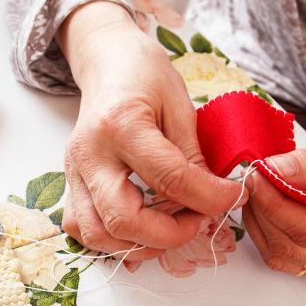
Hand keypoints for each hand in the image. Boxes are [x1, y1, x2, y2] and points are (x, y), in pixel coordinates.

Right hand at [57, 1, 245, 259]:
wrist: (106, 61)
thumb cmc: (144, 74)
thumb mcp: (179, 104)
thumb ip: (193, 155)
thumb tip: (215, 197)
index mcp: (121, 124)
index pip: (169, 179)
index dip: (210, 198)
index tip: (234, 196)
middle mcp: (89, 153)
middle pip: (123, 219)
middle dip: (170, 234)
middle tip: (199, 220)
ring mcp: (74, 171)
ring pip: (96, 234)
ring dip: (139, 244)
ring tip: (171, 227)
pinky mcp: (70, 182)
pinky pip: (82, 228)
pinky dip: (111, 241)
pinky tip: (141, 230)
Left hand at [243, 134, 305, 277]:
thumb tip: (271, 171)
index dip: (275, 205)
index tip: (255, 178)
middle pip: (293, 248)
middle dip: (264, 212)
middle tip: (251, 179)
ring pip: (285, 257)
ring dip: (262, 225)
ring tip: (257, 191)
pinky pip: (289, 258)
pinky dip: (270, 233)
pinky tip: (267, 206)